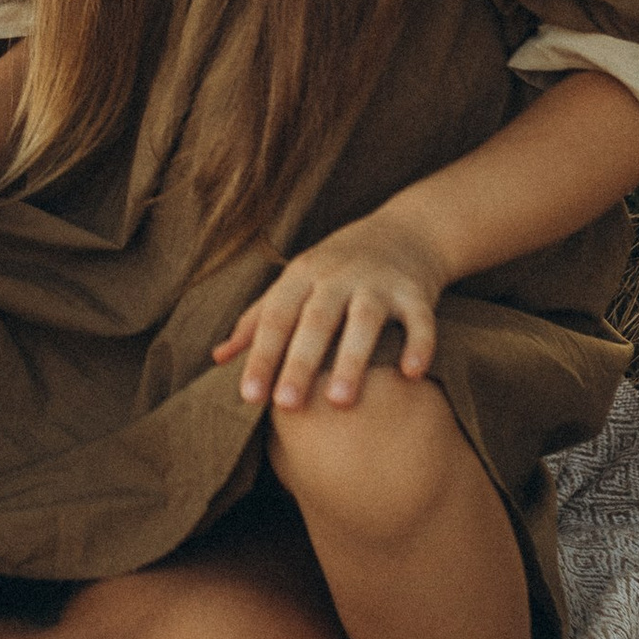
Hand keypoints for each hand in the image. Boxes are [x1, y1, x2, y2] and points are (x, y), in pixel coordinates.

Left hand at [212, 211, 447, 412]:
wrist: (404, 232)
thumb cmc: (335, 269)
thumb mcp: (294, 284)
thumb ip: (257, 321)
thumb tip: (218, 359)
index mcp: (301, 276)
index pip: (275, 317)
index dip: (260, 356)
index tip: (249, 397)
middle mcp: (338, 276)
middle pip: (316, 320)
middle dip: (300, 362)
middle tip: (287, 406)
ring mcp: (378, 282)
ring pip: (364, 319)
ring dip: (352, 359)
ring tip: (340, 402)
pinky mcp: (416, 291)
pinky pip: (420, 318)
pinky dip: (418, 344)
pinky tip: (411, 375)